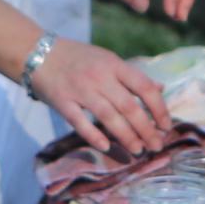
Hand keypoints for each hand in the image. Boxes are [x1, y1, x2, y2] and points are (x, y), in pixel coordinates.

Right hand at [25, 36, 172, 155]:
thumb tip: (161, 89)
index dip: (159, 109)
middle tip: (156, 145)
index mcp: (114, 65)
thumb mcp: (108, 59)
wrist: (38, 53)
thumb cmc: (78, 58)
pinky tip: (107, 146)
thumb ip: (132, 76)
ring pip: (109, 117)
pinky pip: (81, 122)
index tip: (166, 125)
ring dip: (126, 136)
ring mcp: (81, 90)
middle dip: (146, 129)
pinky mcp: (62, 102)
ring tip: (138, 150)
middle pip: (129, 107)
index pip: (144, 87)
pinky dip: (94, 136)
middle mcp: (100, 77)